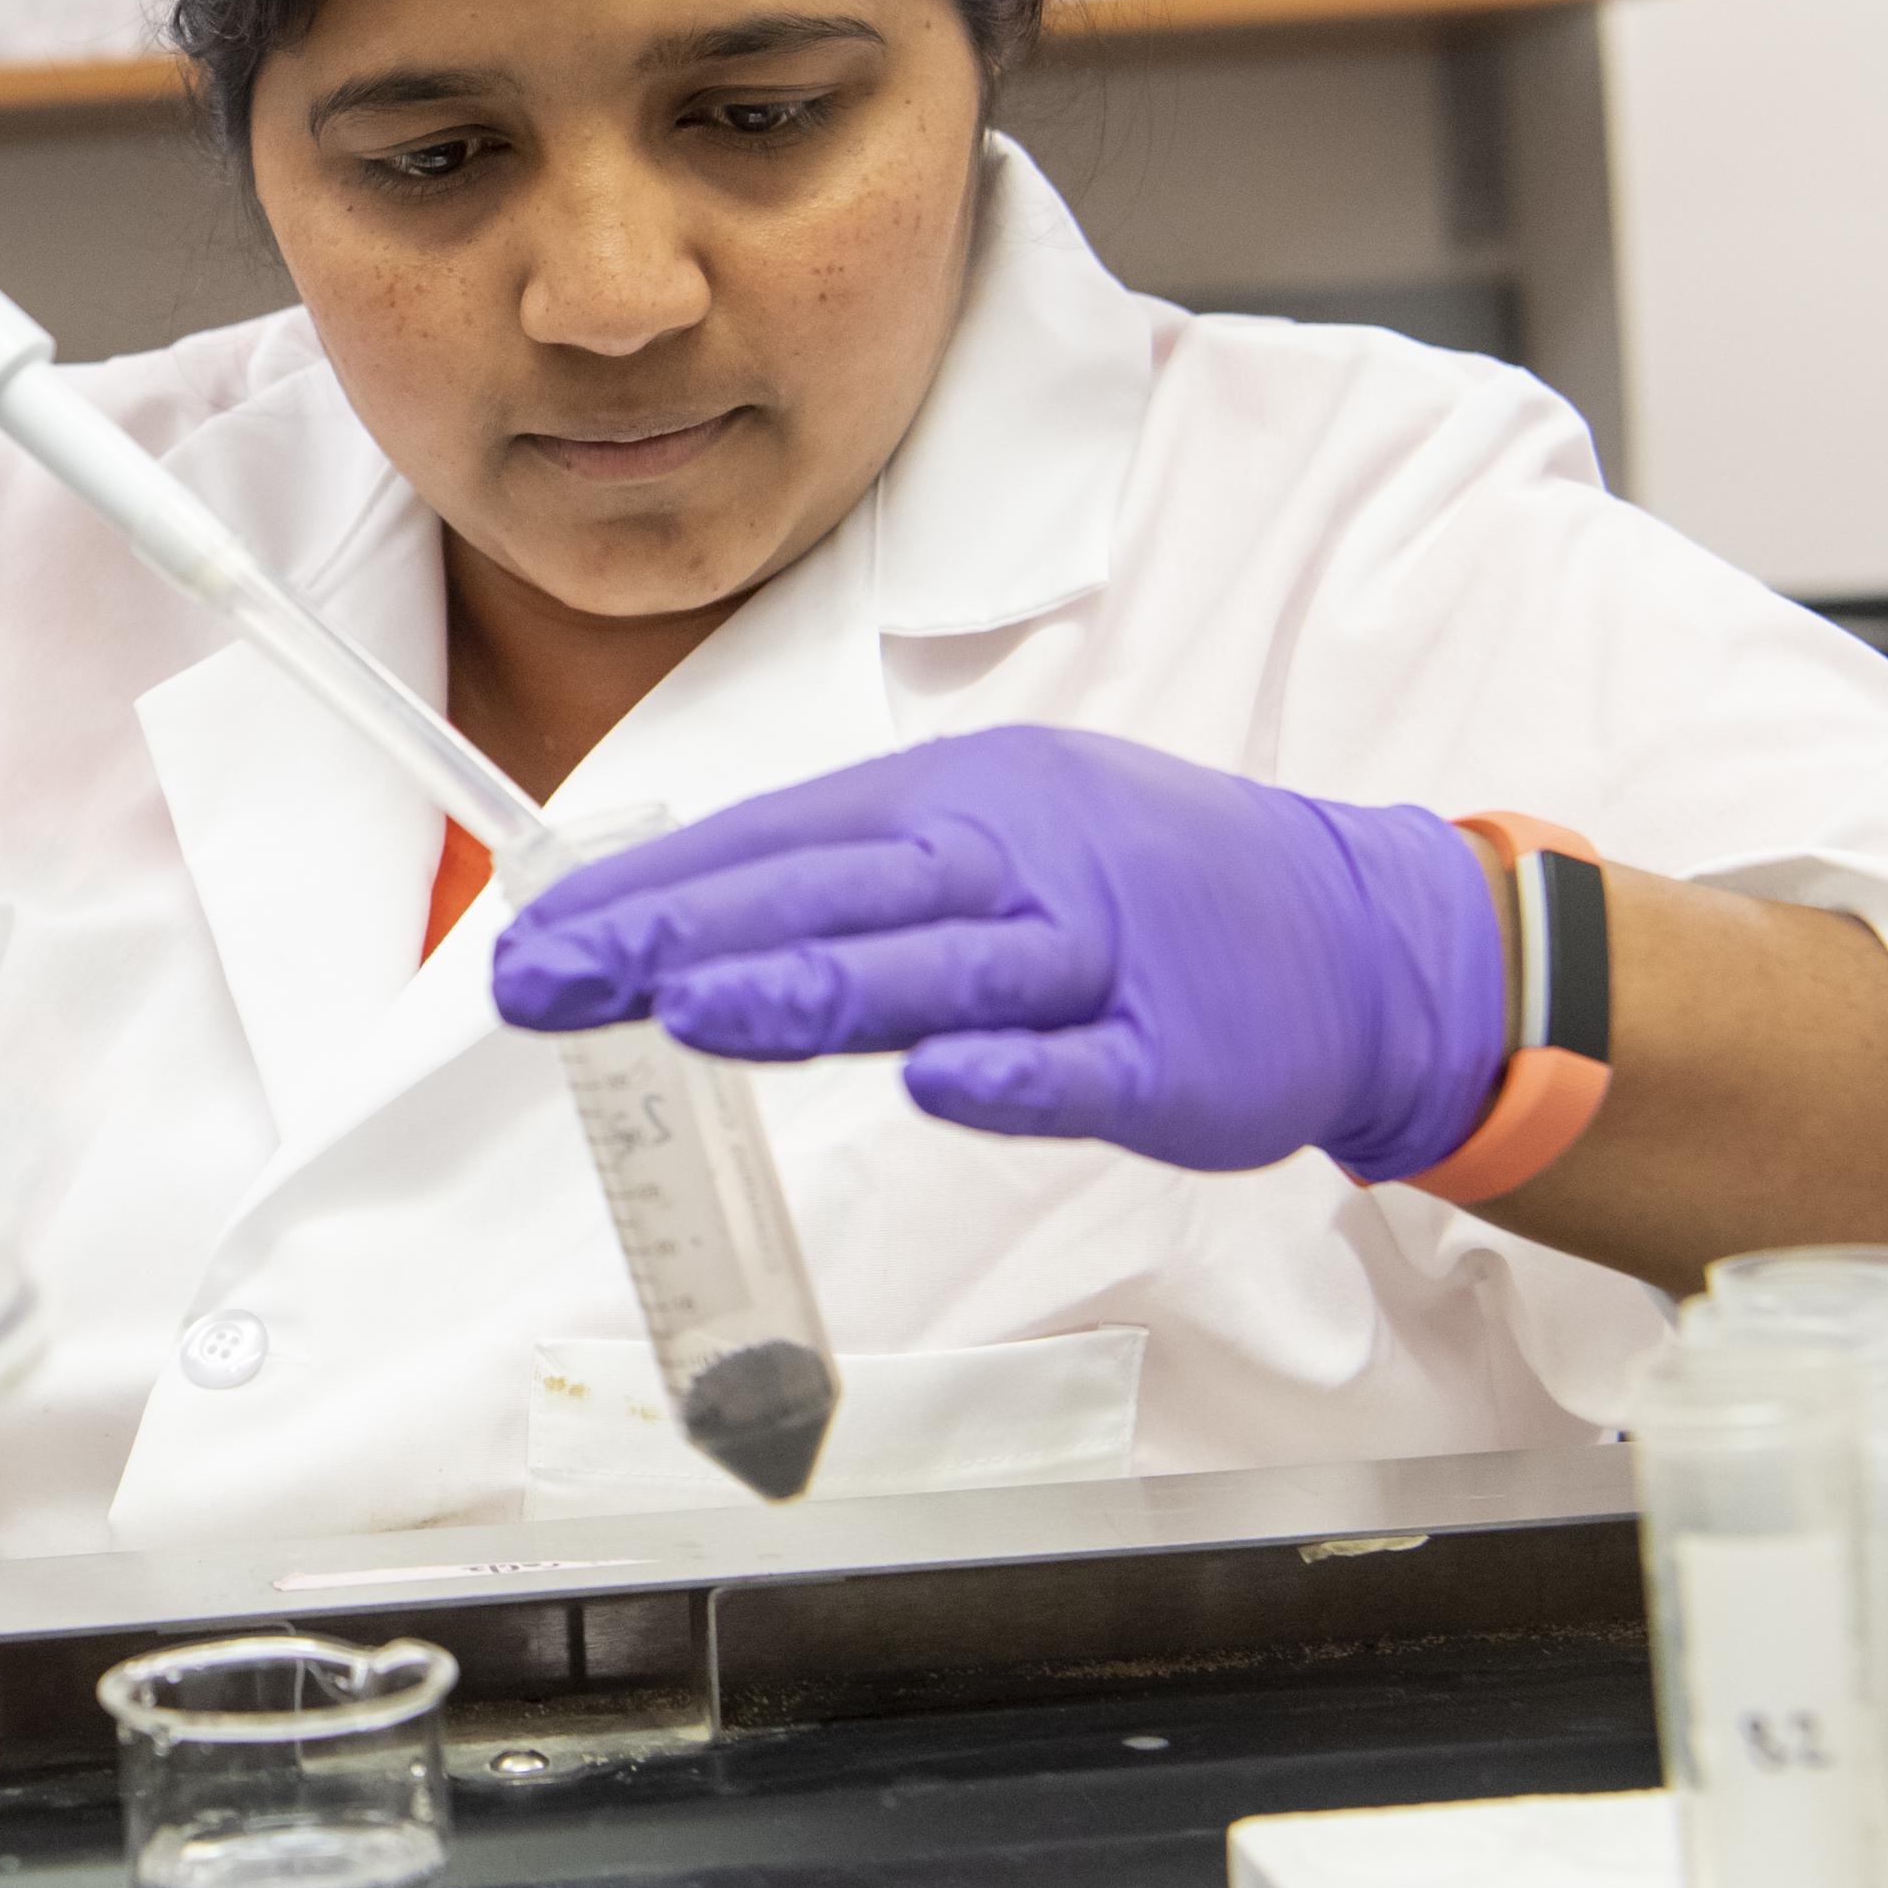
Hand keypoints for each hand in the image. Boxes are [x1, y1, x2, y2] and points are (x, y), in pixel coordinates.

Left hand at [488, 725, 1507, 1183]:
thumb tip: (678, 921)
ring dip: (814, 988)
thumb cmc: (1130, 889)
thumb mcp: (988, 842)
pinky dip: (1011, 1075)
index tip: (532, 945)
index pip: (773, 846)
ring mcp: (1098, 956)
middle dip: (681, 936)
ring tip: (689, 1013)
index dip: (648, 896)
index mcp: (953, 803)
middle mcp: (1014, 861)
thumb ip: (849, 886)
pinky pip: (1085, 1066)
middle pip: (832, 895)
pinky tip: (935, 1084)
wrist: (1355, 929)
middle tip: (550, 980)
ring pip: (943, 968)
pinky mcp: (1175, 1056)